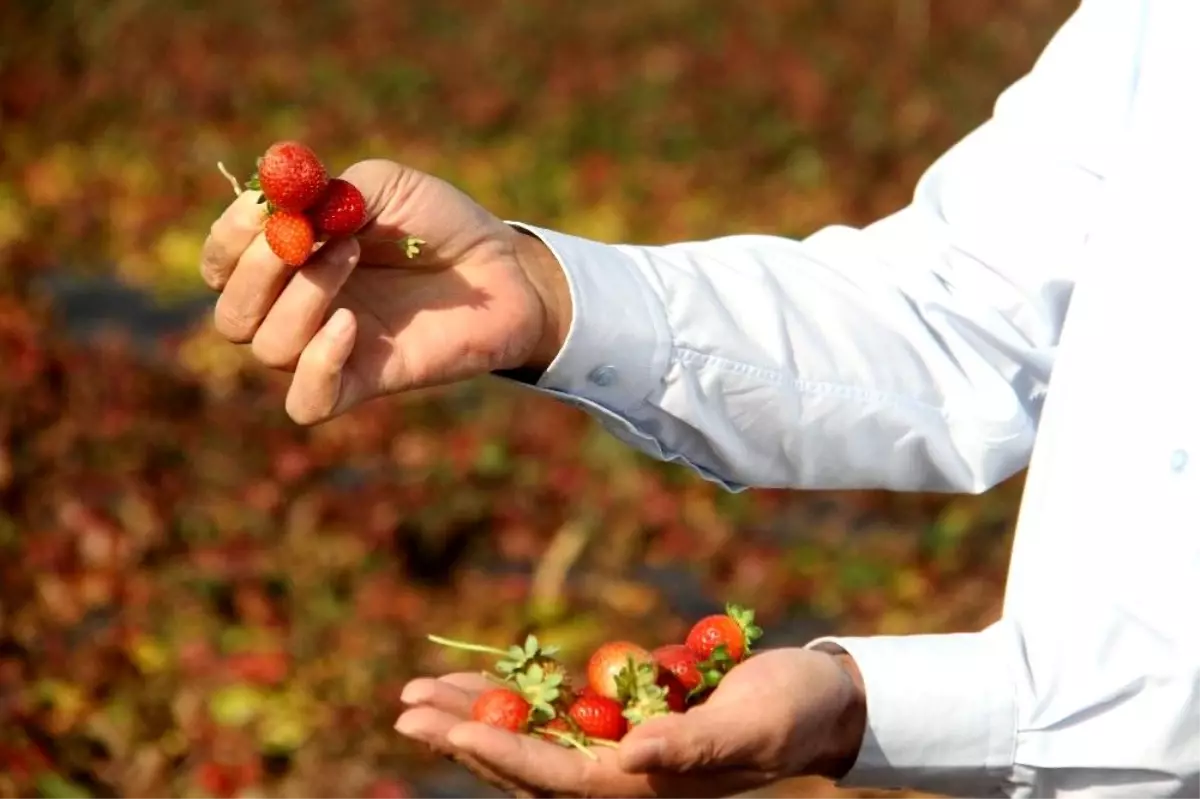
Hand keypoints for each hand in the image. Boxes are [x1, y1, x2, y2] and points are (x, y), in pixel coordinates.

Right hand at [199, 159, 570, 423]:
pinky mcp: (364, 382)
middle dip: (256, 270)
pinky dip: (316, 365)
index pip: (222, 263)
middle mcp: (298, 309)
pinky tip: (349, 326)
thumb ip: (331, 193)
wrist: (504, 268)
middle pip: (231, 314)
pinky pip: (308, 402)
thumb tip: (280, 207)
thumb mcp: (385, 187)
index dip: (228, 237)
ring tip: (353, 254)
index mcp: (290, 260)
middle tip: (304, 237)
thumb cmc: (439, 224)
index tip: (260, 206)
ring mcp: (329, 349)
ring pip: (267, 347)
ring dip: (300, 298)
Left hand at [394, 648, 866, 797]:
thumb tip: (634, 756)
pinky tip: (476, 679)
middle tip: (402, 709)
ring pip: (530, 739)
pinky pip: (555, 713)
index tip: (443, 729)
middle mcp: (623, 777)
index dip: (497, 754)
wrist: (815, 701)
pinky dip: (514, 696)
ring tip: (416, 694)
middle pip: (525, 765)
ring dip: (473, 717)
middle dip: (462, 738)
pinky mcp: (623, 719)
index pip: (557, 779)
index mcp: (648, 788)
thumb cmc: (792, 712)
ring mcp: (619, 750)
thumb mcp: (753, 725)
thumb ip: (695, 746)